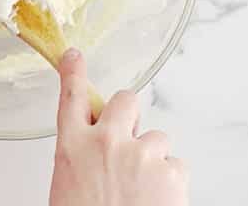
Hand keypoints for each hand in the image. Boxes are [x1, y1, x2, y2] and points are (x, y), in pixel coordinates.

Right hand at [50, 49, 187, 205]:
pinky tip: (160, 199)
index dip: (73, 70)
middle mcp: (105, 141)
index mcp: (72, 145)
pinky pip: (178, 165)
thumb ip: (81, 157)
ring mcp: (140, 154)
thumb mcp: (69, 184)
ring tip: (144, 189)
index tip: (74, 56)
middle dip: (129, 114)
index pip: (71, 94)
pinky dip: (173, 181)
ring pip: (157, 137)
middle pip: (124, 100)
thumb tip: (95, 149)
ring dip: (153, 157)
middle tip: (130, 138)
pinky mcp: (170, 173)